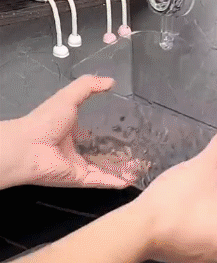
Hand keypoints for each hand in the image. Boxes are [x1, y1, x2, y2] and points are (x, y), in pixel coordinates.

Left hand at [0, 76, 137, 189]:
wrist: (28, 147)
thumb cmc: (46, 121)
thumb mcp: (68, 96)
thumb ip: (88, 86)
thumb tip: (111, 81)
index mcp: (72, 131)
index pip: (96, 132)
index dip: (112, 130)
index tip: (131, 129)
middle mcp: (76, 149)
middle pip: (103, 152)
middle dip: (122, 152)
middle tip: (142, 149)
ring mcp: (79, 166)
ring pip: (106, 168)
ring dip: (123, 168)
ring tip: (142, 166)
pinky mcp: (80, 179)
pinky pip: (102, 181)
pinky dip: (116, 181)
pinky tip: (132, 179)